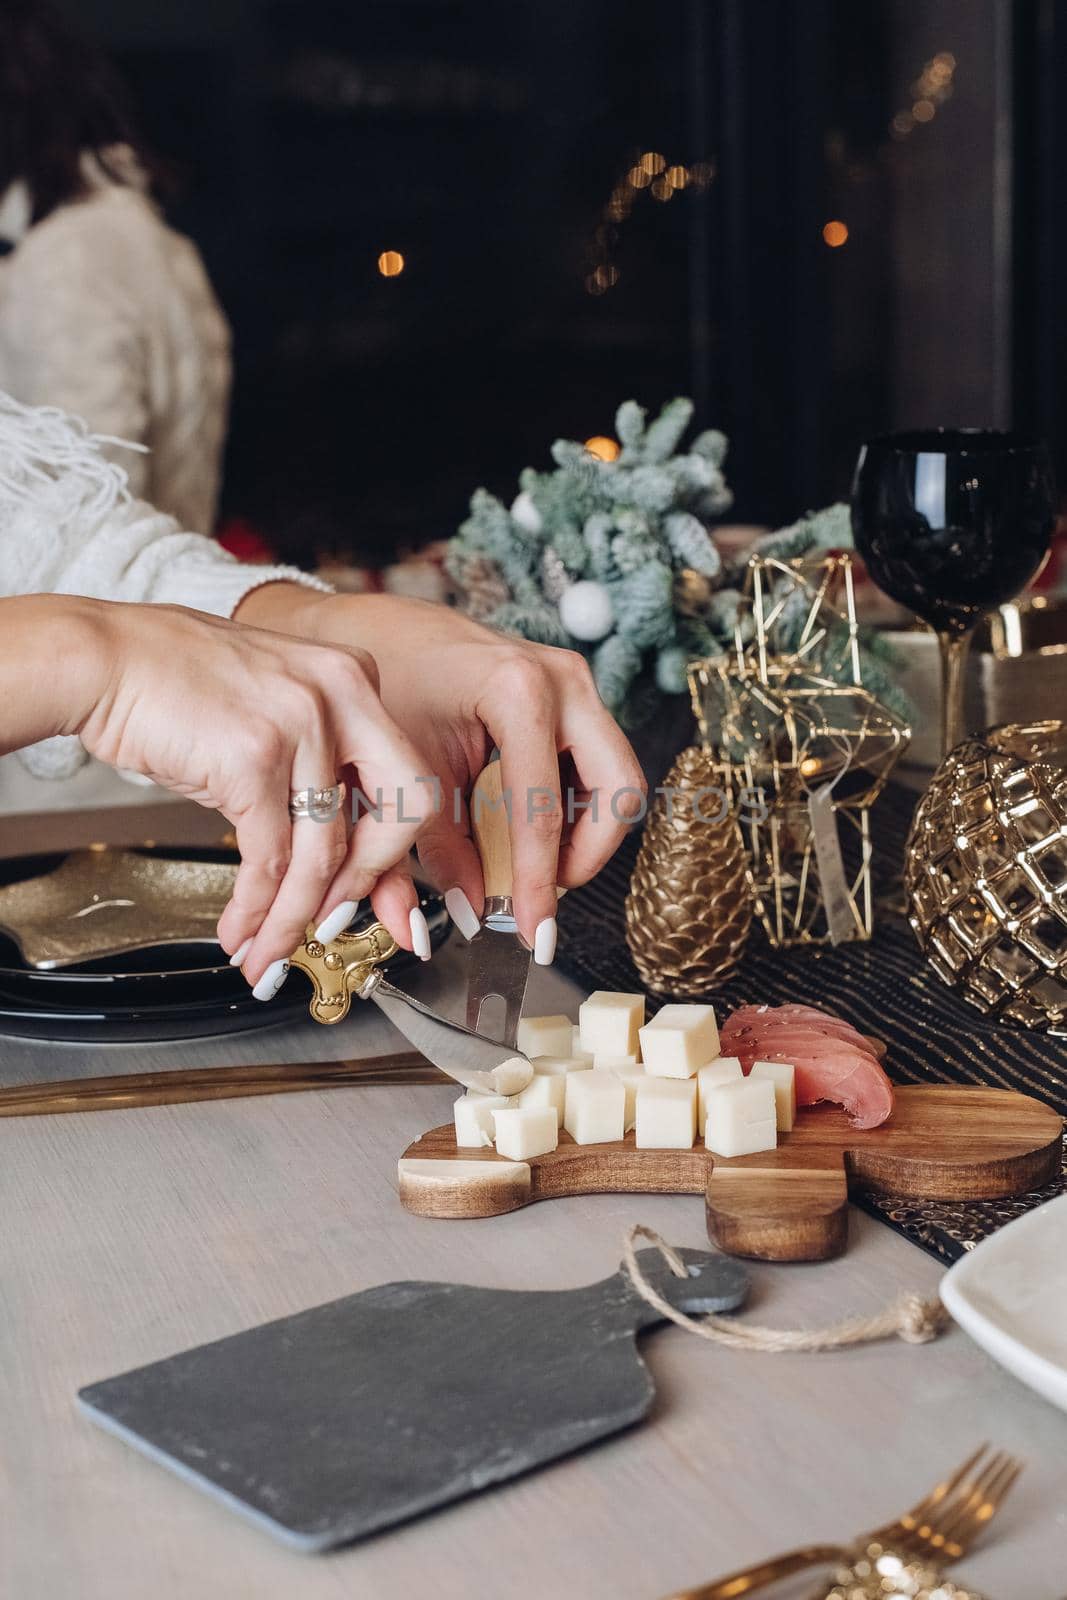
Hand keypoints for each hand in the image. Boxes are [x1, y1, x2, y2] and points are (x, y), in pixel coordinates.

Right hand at [64, 599, 433, 988]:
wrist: (102, 657)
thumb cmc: (173, 681)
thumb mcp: (271, 707)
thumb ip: (314, 765)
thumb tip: (336, 850)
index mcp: (354, 677)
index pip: (403, 779)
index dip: (391, 853)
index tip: (375, 900)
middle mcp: (341, 694)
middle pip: (402, 813)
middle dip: (372, 882)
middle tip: (334, 923)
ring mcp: (301, 725)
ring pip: (323, 854)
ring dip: (293, 920)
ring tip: (269, 953)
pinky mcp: (253, 760)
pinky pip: (268, 860)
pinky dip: (255, 909)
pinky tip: (240, 931)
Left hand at [234, 588, 646, 955]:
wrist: (374, 632)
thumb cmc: (384, 690)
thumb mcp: (407, 775)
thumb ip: (439, 853)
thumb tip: (474, 913)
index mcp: (517, 689)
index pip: (543, 809)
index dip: (541, 882)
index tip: (536, 931)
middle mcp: (562, 679)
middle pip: (618, 790)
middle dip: (587, 853)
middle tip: (545, 892)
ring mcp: (576, 681)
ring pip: (619, 777)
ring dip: (587, 831)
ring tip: (536, 864)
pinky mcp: (575, 692)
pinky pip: (602, 761)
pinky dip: (578, 803)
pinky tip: (532, 827)